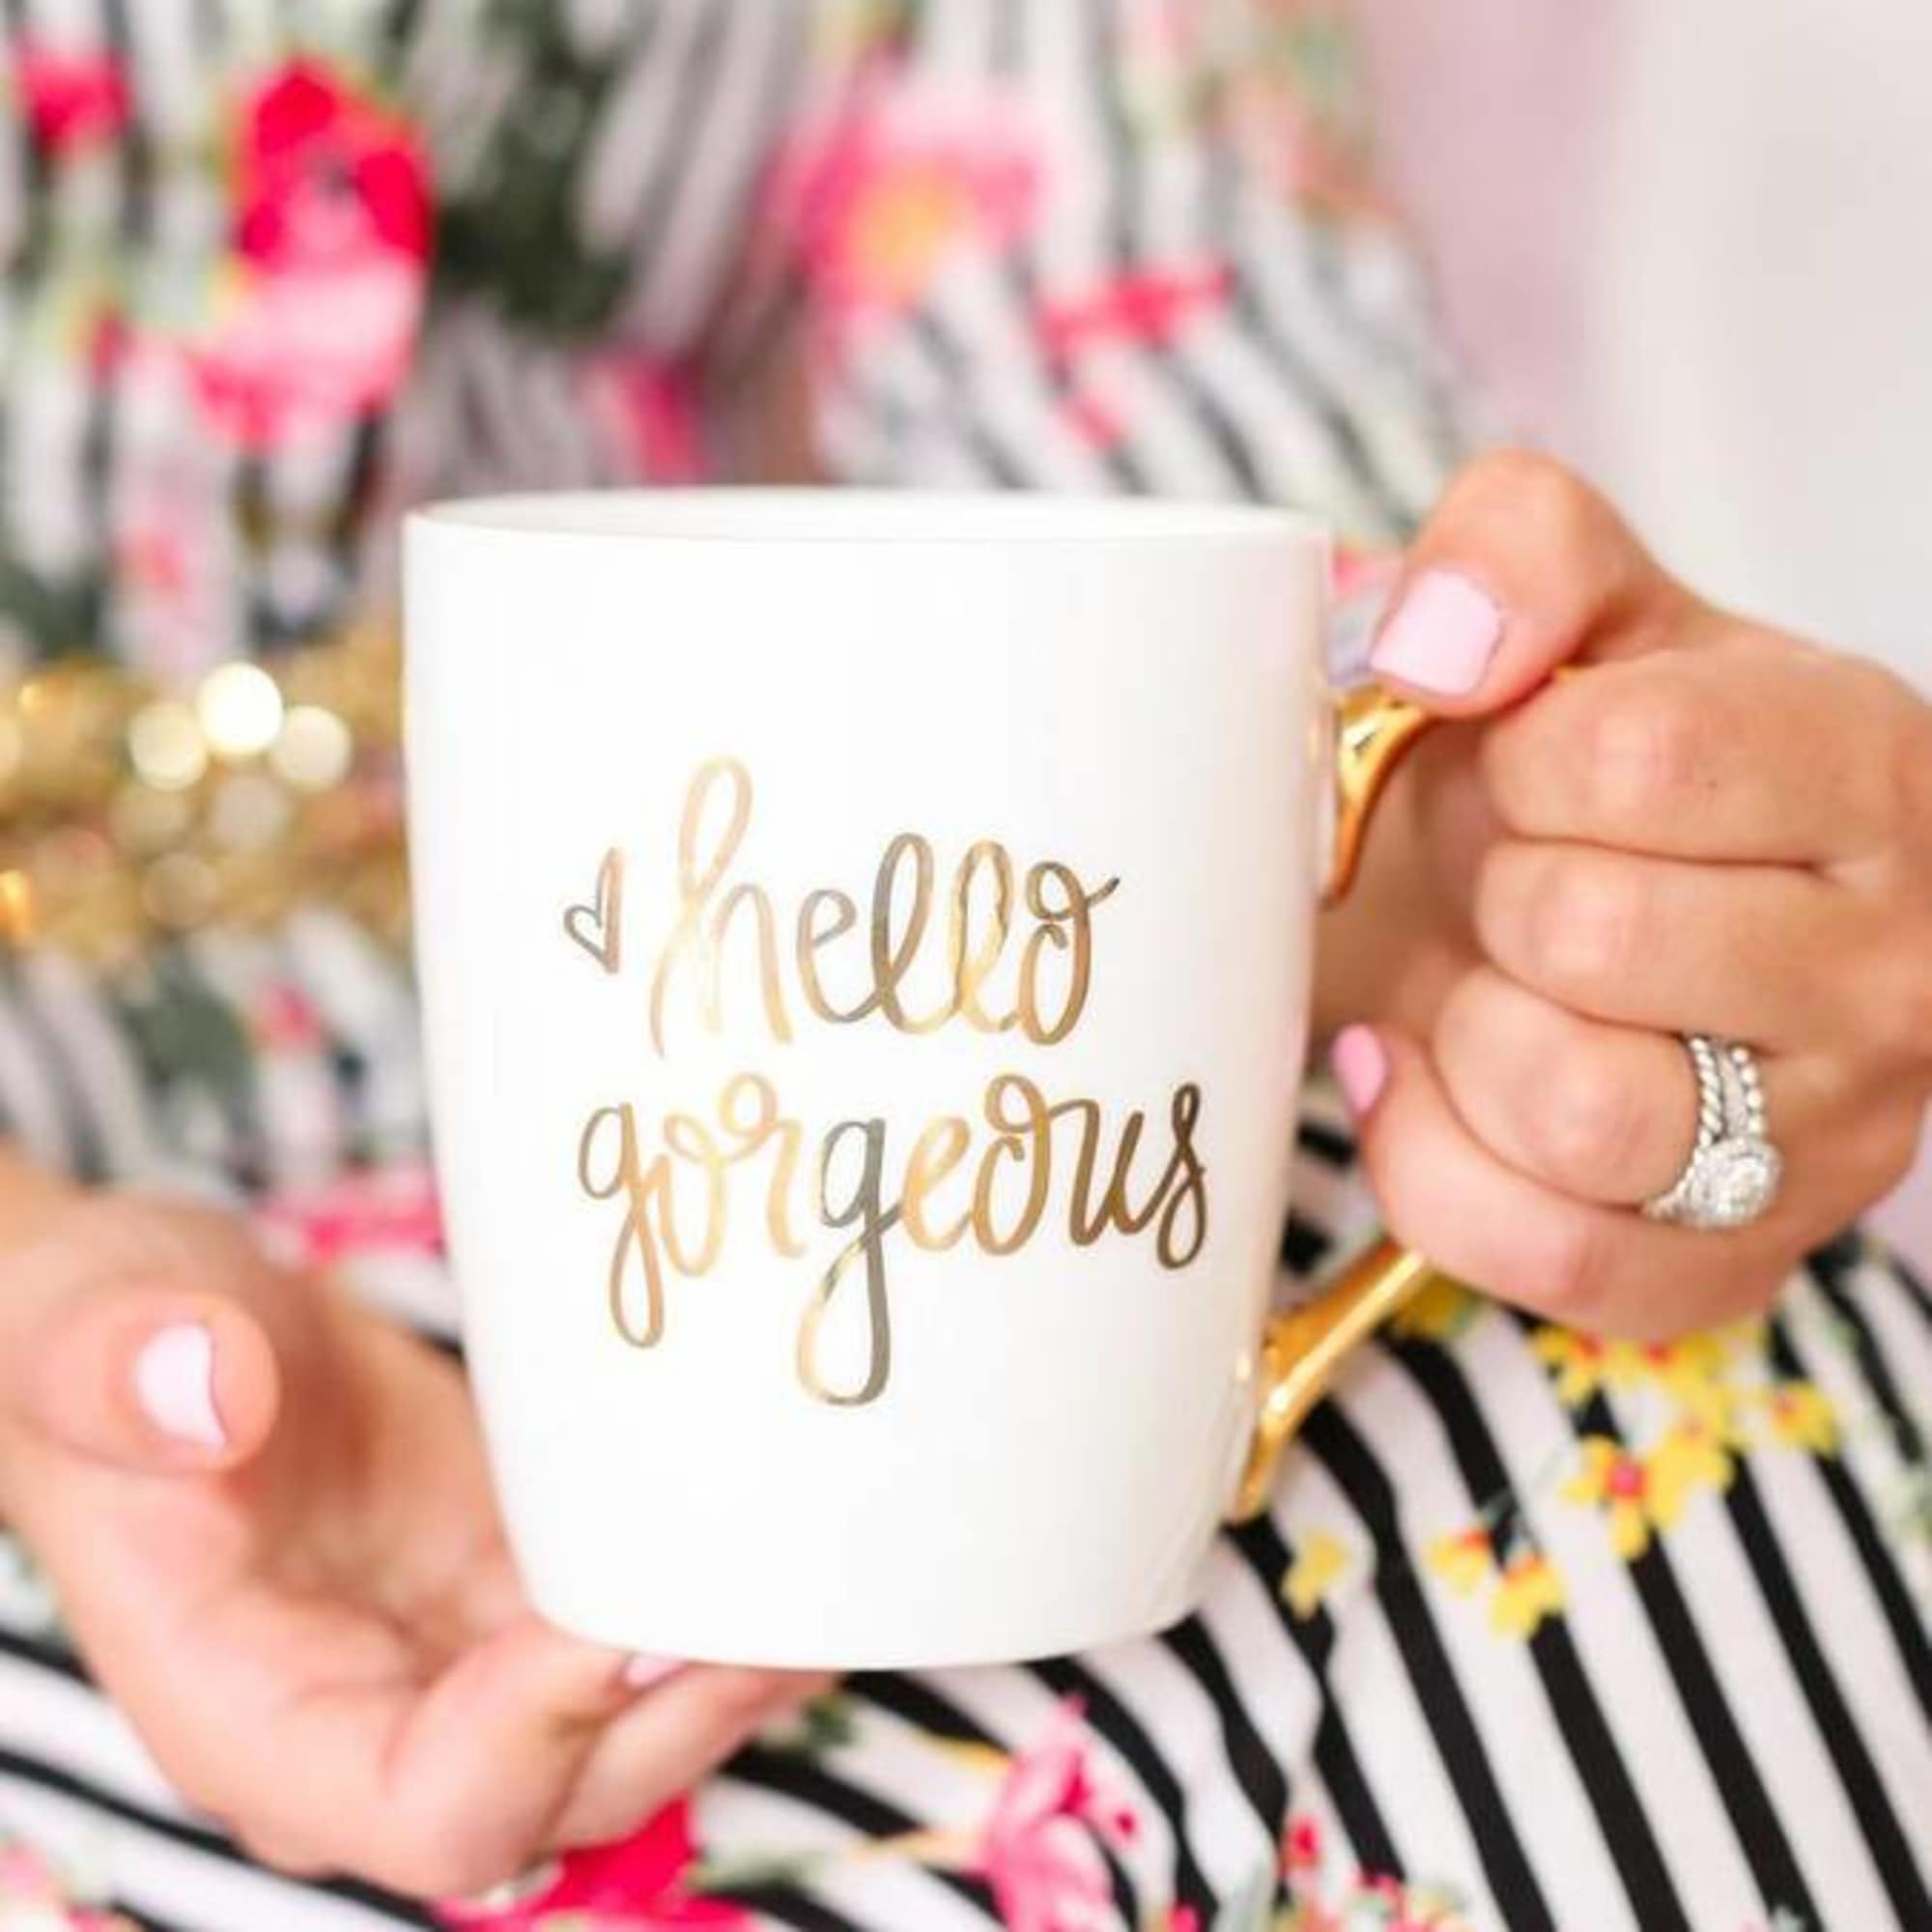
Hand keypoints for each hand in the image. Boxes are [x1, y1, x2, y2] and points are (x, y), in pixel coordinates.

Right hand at [0, 1170, 820, 1896]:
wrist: (169, 1315)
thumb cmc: (99, 1339)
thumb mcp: (82, 1324)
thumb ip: (111, 1366)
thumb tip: (205, 1389)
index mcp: (259, 1713)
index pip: (430, 1804)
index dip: (545, 1738)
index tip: (630, 1614)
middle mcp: (380, 1713)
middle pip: (572, 1789)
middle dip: (690, 1712)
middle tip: (796, 1597)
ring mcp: (466, 1649)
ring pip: (630, 1722)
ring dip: (735, 1665)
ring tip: (840, 1568)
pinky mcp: (522, 1574)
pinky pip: (634, 1619)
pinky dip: (718, 1590)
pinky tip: (802, 1523)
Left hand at [1318, 451, 1931, 1334]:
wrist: (1576, 922)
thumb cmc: (1583, 771)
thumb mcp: (1577, 611)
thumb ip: (1516, 546)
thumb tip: (1436, 643)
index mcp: (1862, 768)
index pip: (1642, 758)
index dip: (1515, 755)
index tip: (1523, 760)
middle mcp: (1888, 964)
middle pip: (1588, 934)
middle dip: (1490, 893)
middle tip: (1509, 880)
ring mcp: (1827, 1140)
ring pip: (1579, 1110)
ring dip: (1471, 1034)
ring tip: (1490, 984)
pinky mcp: (1729, 1262)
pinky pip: (1548, 1251)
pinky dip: (1437, 1164)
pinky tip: (1432, 1080)